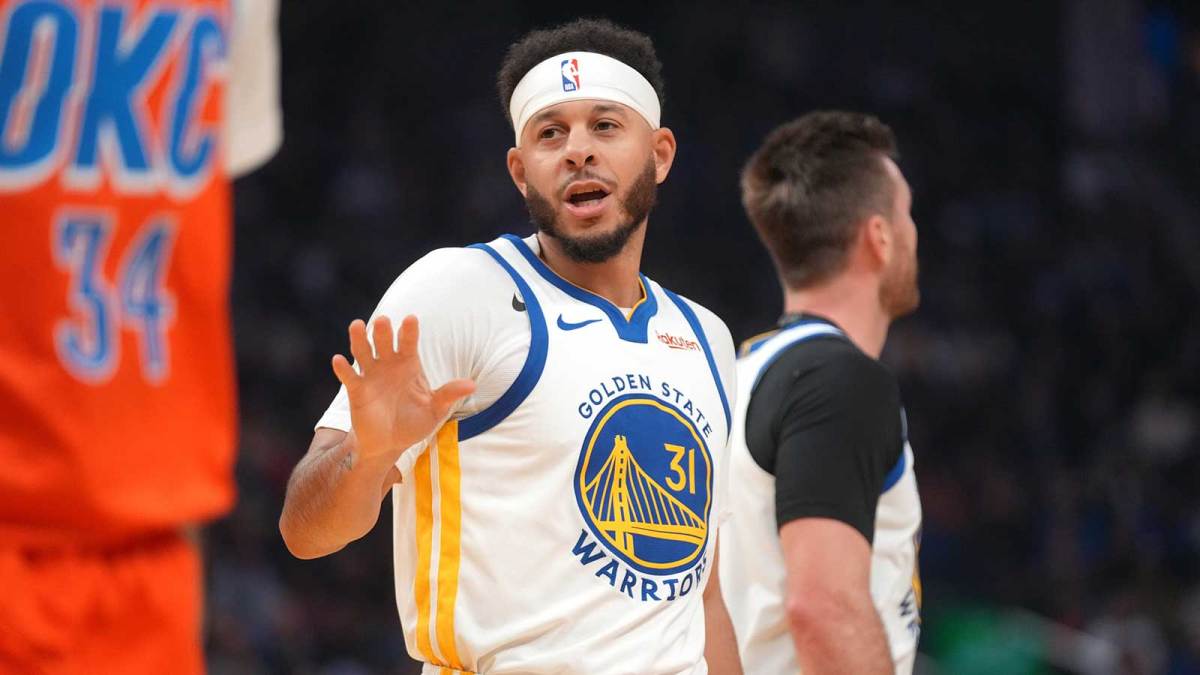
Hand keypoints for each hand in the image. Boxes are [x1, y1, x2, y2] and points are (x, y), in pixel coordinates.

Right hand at [331, 315, 474, 465]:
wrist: (389, 443)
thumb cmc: (414, 422)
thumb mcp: (435, 410)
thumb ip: (448, 394)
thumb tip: (471, 385)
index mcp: (409, 364)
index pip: (409, 343)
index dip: (409, 331)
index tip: (411, 319)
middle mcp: (388, 365)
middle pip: (385, 342)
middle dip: (383, 331)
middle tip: (383, 321)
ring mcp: (371, 376)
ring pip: (363, 352)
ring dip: (359, 339)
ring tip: (357, 326)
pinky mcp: (357, 390)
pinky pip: (349, 377)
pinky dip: (343, 369)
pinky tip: (338, 360)